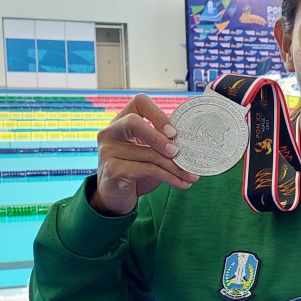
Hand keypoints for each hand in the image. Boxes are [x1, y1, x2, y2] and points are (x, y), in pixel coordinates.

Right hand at [92, 94, 199, 215]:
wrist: (114, 198)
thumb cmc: (135, 170)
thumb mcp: (147, 152)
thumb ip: (160, 141)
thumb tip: (189, 139)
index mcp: (120, 122)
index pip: (139, 102)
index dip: (158, 114)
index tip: (174, 132)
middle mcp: (110, 133)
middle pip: (134, 122)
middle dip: (160, 138)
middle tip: (178, 152)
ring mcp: (108, 151)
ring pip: (148, 153)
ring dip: (175, 166)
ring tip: (192, 175)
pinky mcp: (113, 170)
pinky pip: (148, 169)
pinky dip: (170, 177)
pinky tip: (182, 183)